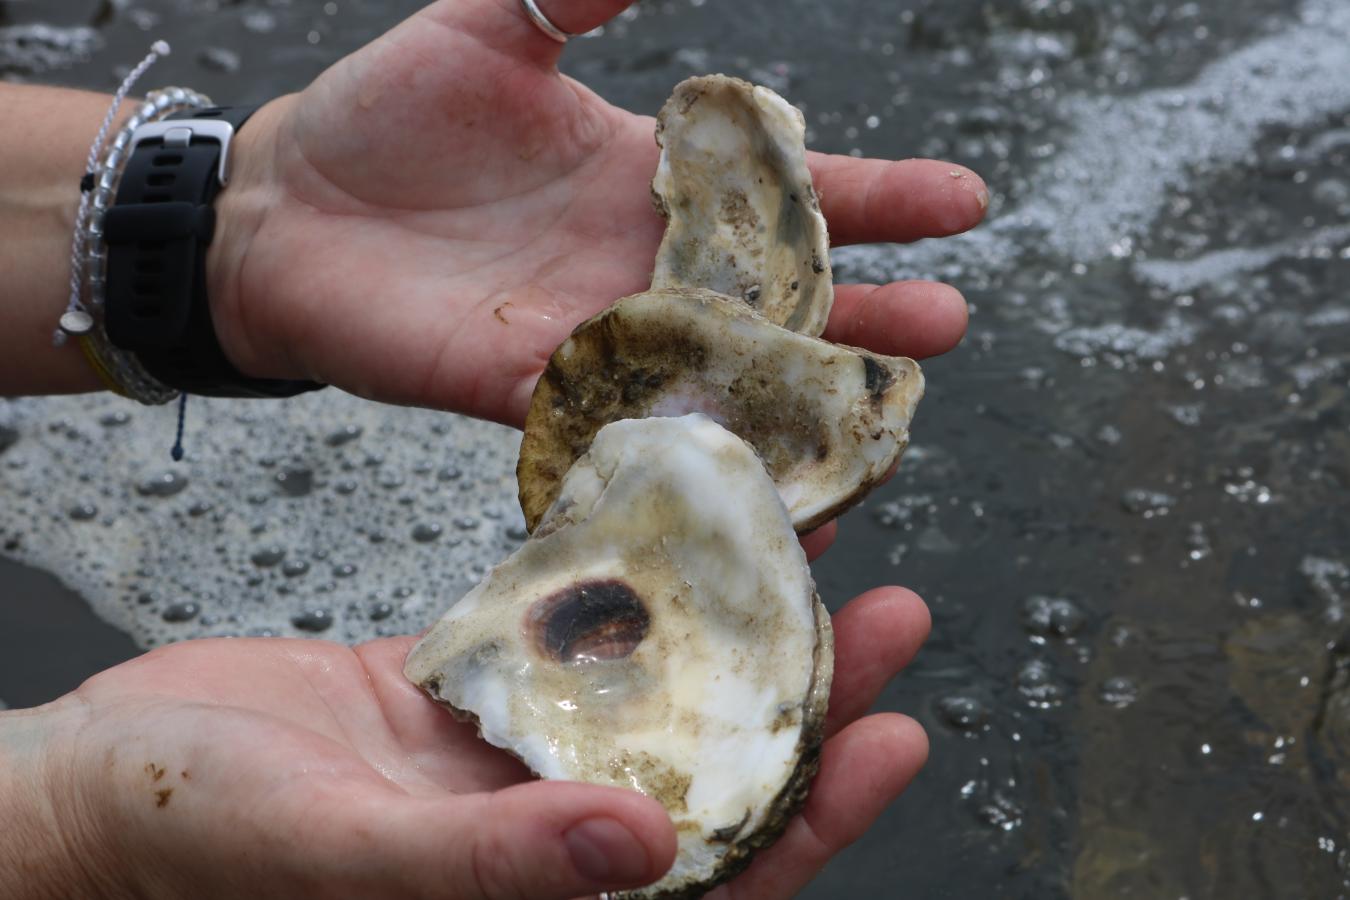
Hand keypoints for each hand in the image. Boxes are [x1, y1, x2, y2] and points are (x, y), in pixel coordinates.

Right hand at [1, 588, 928, 899]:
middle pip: (714, 772)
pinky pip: (567, 631)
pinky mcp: (464, 687)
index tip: (895, 733)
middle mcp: (547, 832)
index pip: (720, 877)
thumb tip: (647, 843)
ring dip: (732, 626)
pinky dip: (621, 582)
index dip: (817, 815)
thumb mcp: (345, 856)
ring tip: (808, 549)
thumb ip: (495, 863)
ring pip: (653, 690)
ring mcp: (511, 755)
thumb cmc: (194, 847)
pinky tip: (673, 521)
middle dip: (810, 701)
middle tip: (892, 617)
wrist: (97, 784)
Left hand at [207, 0, 985, 425]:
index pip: (789, 190)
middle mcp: (642, 268)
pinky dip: (688, 453)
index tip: (965, 200)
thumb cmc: (386, 115)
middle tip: (947, 324)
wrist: (289, 209)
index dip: (878, 195)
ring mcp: (593, 337)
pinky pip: (625, 426)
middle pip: (778, 296)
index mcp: (651, 182)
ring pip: (719, 375)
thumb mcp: (489, 27)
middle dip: (866, 311)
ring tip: (880, 418)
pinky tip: (752, 482)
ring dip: (798, 398)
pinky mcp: (529, 393)